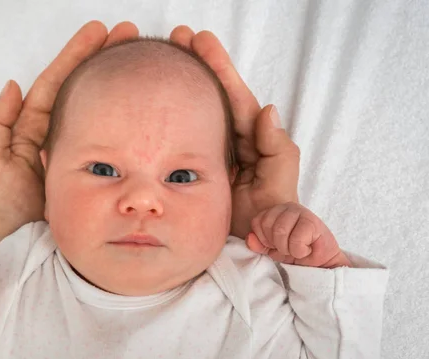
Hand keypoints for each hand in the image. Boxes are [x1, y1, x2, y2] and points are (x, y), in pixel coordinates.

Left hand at [0, 21, 138, 243]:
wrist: (33, 244)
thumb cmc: (8, 208)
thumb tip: (14, 85)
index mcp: (30, 125)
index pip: (55, 81)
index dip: (75, 55)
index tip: (99, 31)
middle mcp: (55, 129)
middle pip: (79, 84)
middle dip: (101, 56)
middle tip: (128, 34)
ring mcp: (78, 145)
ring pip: (95, 103)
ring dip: (112, 77)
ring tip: (137, 55)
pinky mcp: (96, 162)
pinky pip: (108, 132)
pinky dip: (120, 112)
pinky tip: (138, 99)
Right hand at [169, 27, 300, 238]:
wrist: (256, 246)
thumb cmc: (272, 215)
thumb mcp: (280, 181)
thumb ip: (278, 148)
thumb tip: (268, 111)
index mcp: (252, 137)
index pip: (234, 95)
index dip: (218, 67)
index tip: (201, 40)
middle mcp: (230, 138)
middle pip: (212, 94)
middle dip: (198, 64)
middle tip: (178, 37)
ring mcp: (210, 151)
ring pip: (196, 111)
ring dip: (185, 83)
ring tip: (166, 57)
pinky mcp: (194, 166)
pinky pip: (183, 137)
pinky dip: (173, 117)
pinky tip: (154, 105)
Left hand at [245, 202, 351, 267]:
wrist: (321, 263)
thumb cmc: (297, 252)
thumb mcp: (273, 249)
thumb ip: (259, 244)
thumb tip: (249, 238)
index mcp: (275, 211)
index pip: (257, 222)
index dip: (265, 239)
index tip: (276, 245)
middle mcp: (287, 207)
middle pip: (267, 225)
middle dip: (277, 244)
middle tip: (289, 248)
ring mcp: (300, 212)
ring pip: (280, 231)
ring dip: (288, 248)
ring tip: (297, 248)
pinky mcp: (312, 222)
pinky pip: (296, 239)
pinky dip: (299, 250)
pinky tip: (307, 248)